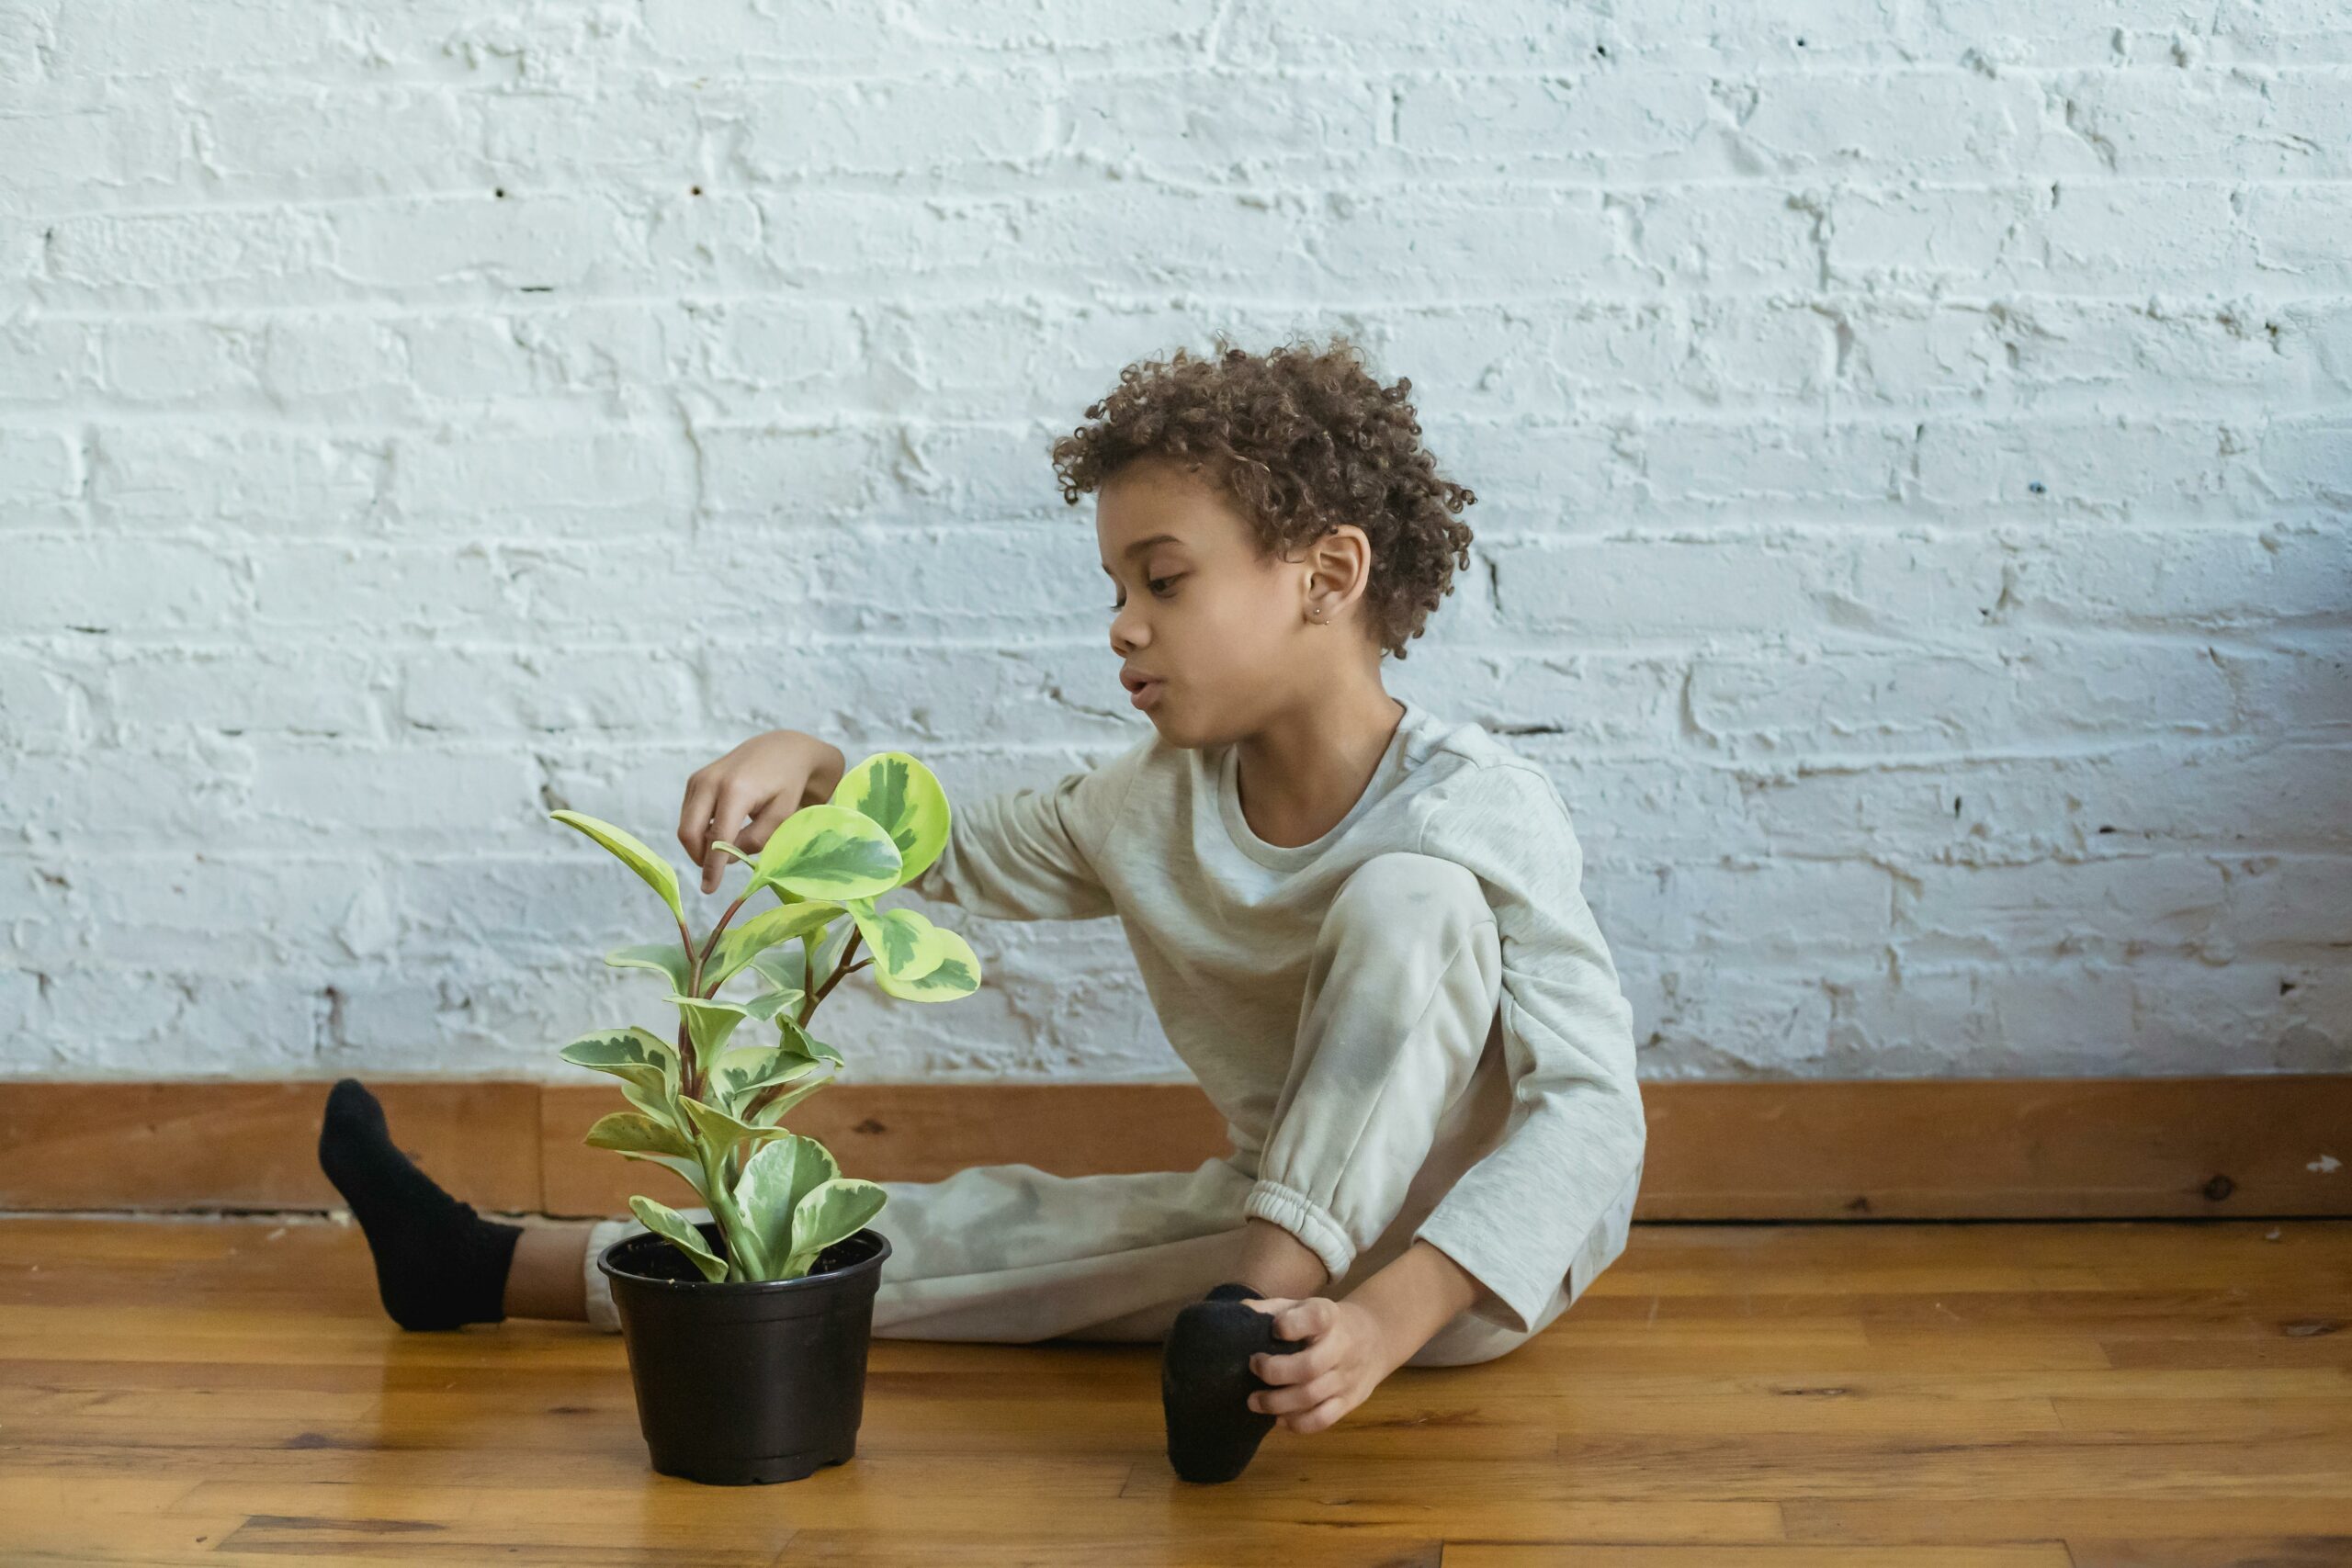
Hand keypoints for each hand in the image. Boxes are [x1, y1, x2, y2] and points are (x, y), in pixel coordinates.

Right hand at [677, 730, 846, 894]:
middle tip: (716, 871)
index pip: (717, 838)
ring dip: (700, 844)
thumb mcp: (782, 816)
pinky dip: (700, 829)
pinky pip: (688, 814)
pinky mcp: (695, 779)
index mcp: (736, 790)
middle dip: (699, 857)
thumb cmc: (788, 784)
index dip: (712, 867)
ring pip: (686, 825)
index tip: (709, 888)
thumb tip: (726, 858)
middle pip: (688, 832)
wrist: (782, 748)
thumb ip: (755, 840)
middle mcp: (711, 781)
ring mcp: (699, 778)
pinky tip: (722, 829)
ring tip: (727, 846)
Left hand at [1240, 1295, 1403, 1435]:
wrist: (1375, 1339)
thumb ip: (1272, 1309)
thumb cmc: (1327, 1324)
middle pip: (1309, 1367)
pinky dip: (1297, 1423)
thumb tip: (1239, 1313)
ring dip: (1277, 1403)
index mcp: (1329, 1317)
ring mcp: (1347, 1378)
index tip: (1274, 1329)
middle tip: (1252, 1368)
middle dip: (1274, 1372)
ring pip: (1311, 1397)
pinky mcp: (1349, 1402)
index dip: (1292, 1325)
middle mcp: (1342, 1347)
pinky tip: (1279, 1419)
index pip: (1316, 1318)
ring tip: (1254, 1402)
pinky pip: (1323, 1419)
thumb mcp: (1305, 1306)